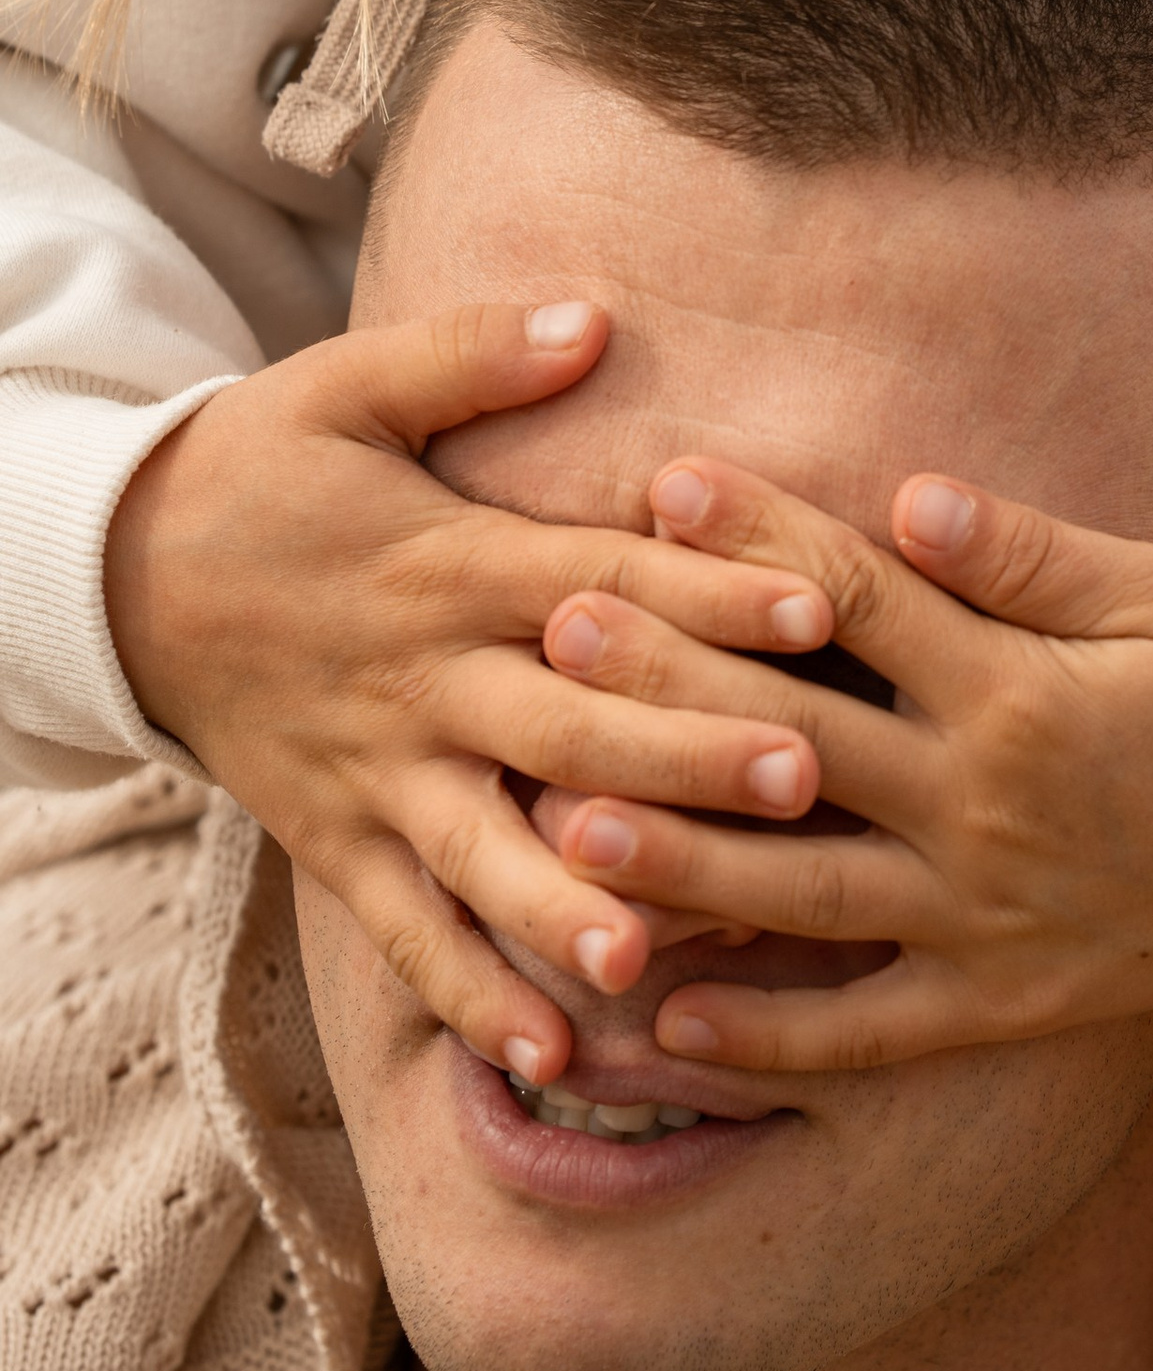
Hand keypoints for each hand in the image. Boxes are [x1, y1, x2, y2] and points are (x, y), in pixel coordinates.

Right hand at [102, 307, 841, 1082]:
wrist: (119, 579)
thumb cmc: (265, 469)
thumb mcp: (351, 383)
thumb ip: (474, 351)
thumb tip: (594, 315)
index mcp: (450, 561)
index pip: (600, 577)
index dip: (707, 592)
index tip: (815, 610)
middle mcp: (425, 679)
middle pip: (570, 724)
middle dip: (687, 756)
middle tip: (806, 781)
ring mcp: (380, 772)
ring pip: (488, 851)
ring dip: (572, 905)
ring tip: (652, 959)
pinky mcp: (338, 839)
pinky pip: (407, 932)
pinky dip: (471, 996)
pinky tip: (550, 1055)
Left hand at [528, 457, 1152, 1071]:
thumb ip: (1026, 555)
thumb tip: (906, 492)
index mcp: (1019, 694)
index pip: (858, 600)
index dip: (756, 537)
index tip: (658, 484)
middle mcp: (981, 812)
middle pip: (792, 740)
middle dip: (667, 684)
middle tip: (552, 632)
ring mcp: (978, 921)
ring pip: (795, 897)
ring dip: (673, 865)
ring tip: (557, 828)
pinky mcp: (991, 1004)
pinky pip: (859, 1029)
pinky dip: (763, 1033)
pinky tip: (665, 1020)